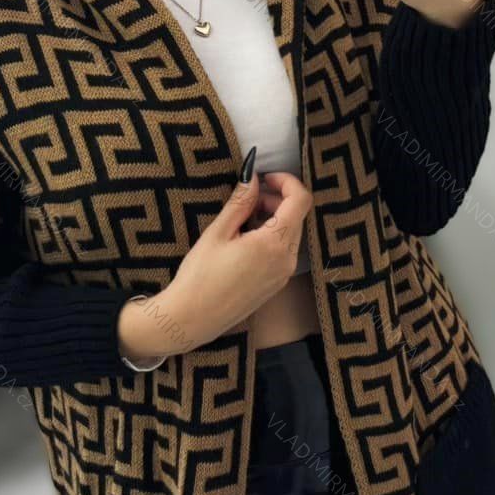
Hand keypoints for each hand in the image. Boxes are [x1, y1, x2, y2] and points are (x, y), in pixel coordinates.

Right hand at [117, 168, 312, 357]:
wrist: (193, 319)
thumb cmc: (199, 276)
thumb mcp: (218, 233)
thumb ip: (240, 202)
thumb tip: (252, 176)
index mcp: (273, 244)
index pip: (300, 200)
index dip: (287, 181)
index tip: (265, 177)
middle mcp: (286, 260)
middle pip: (298, 216)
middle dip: (278, 199)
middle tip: (249, 197)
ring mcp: (283, 274)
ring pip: (292, 234)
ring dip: (275, 218)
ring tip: (244, 219)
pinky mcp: (276, 284)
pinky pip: (284, 252)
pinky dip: (272, 237)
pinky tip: (246, 240)